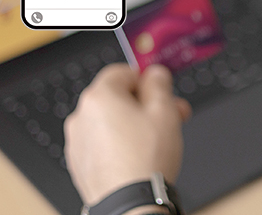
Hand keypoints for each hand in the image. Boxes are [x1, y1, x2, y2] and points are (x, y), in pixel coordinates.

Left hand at [64, 64, 190, 205]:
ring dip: (134, 124)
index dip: (146, 79)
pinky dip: (120, 144)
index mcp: (100, 97)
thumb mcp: (164, 111)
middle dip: (146, 104)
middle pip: (118, 98)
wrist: (130, 202)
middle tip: (171, 116)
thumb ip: (159, 84)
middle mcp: (82, 116)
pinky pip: (102, 143)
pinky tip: (140, 156)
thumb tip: (155, 74)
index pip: (122, 72)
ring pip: (111, 122)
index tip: (162, 90)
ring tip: (158, 141)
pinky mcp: (80, 163)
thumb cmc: (146, 159)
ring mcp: (78, 141)